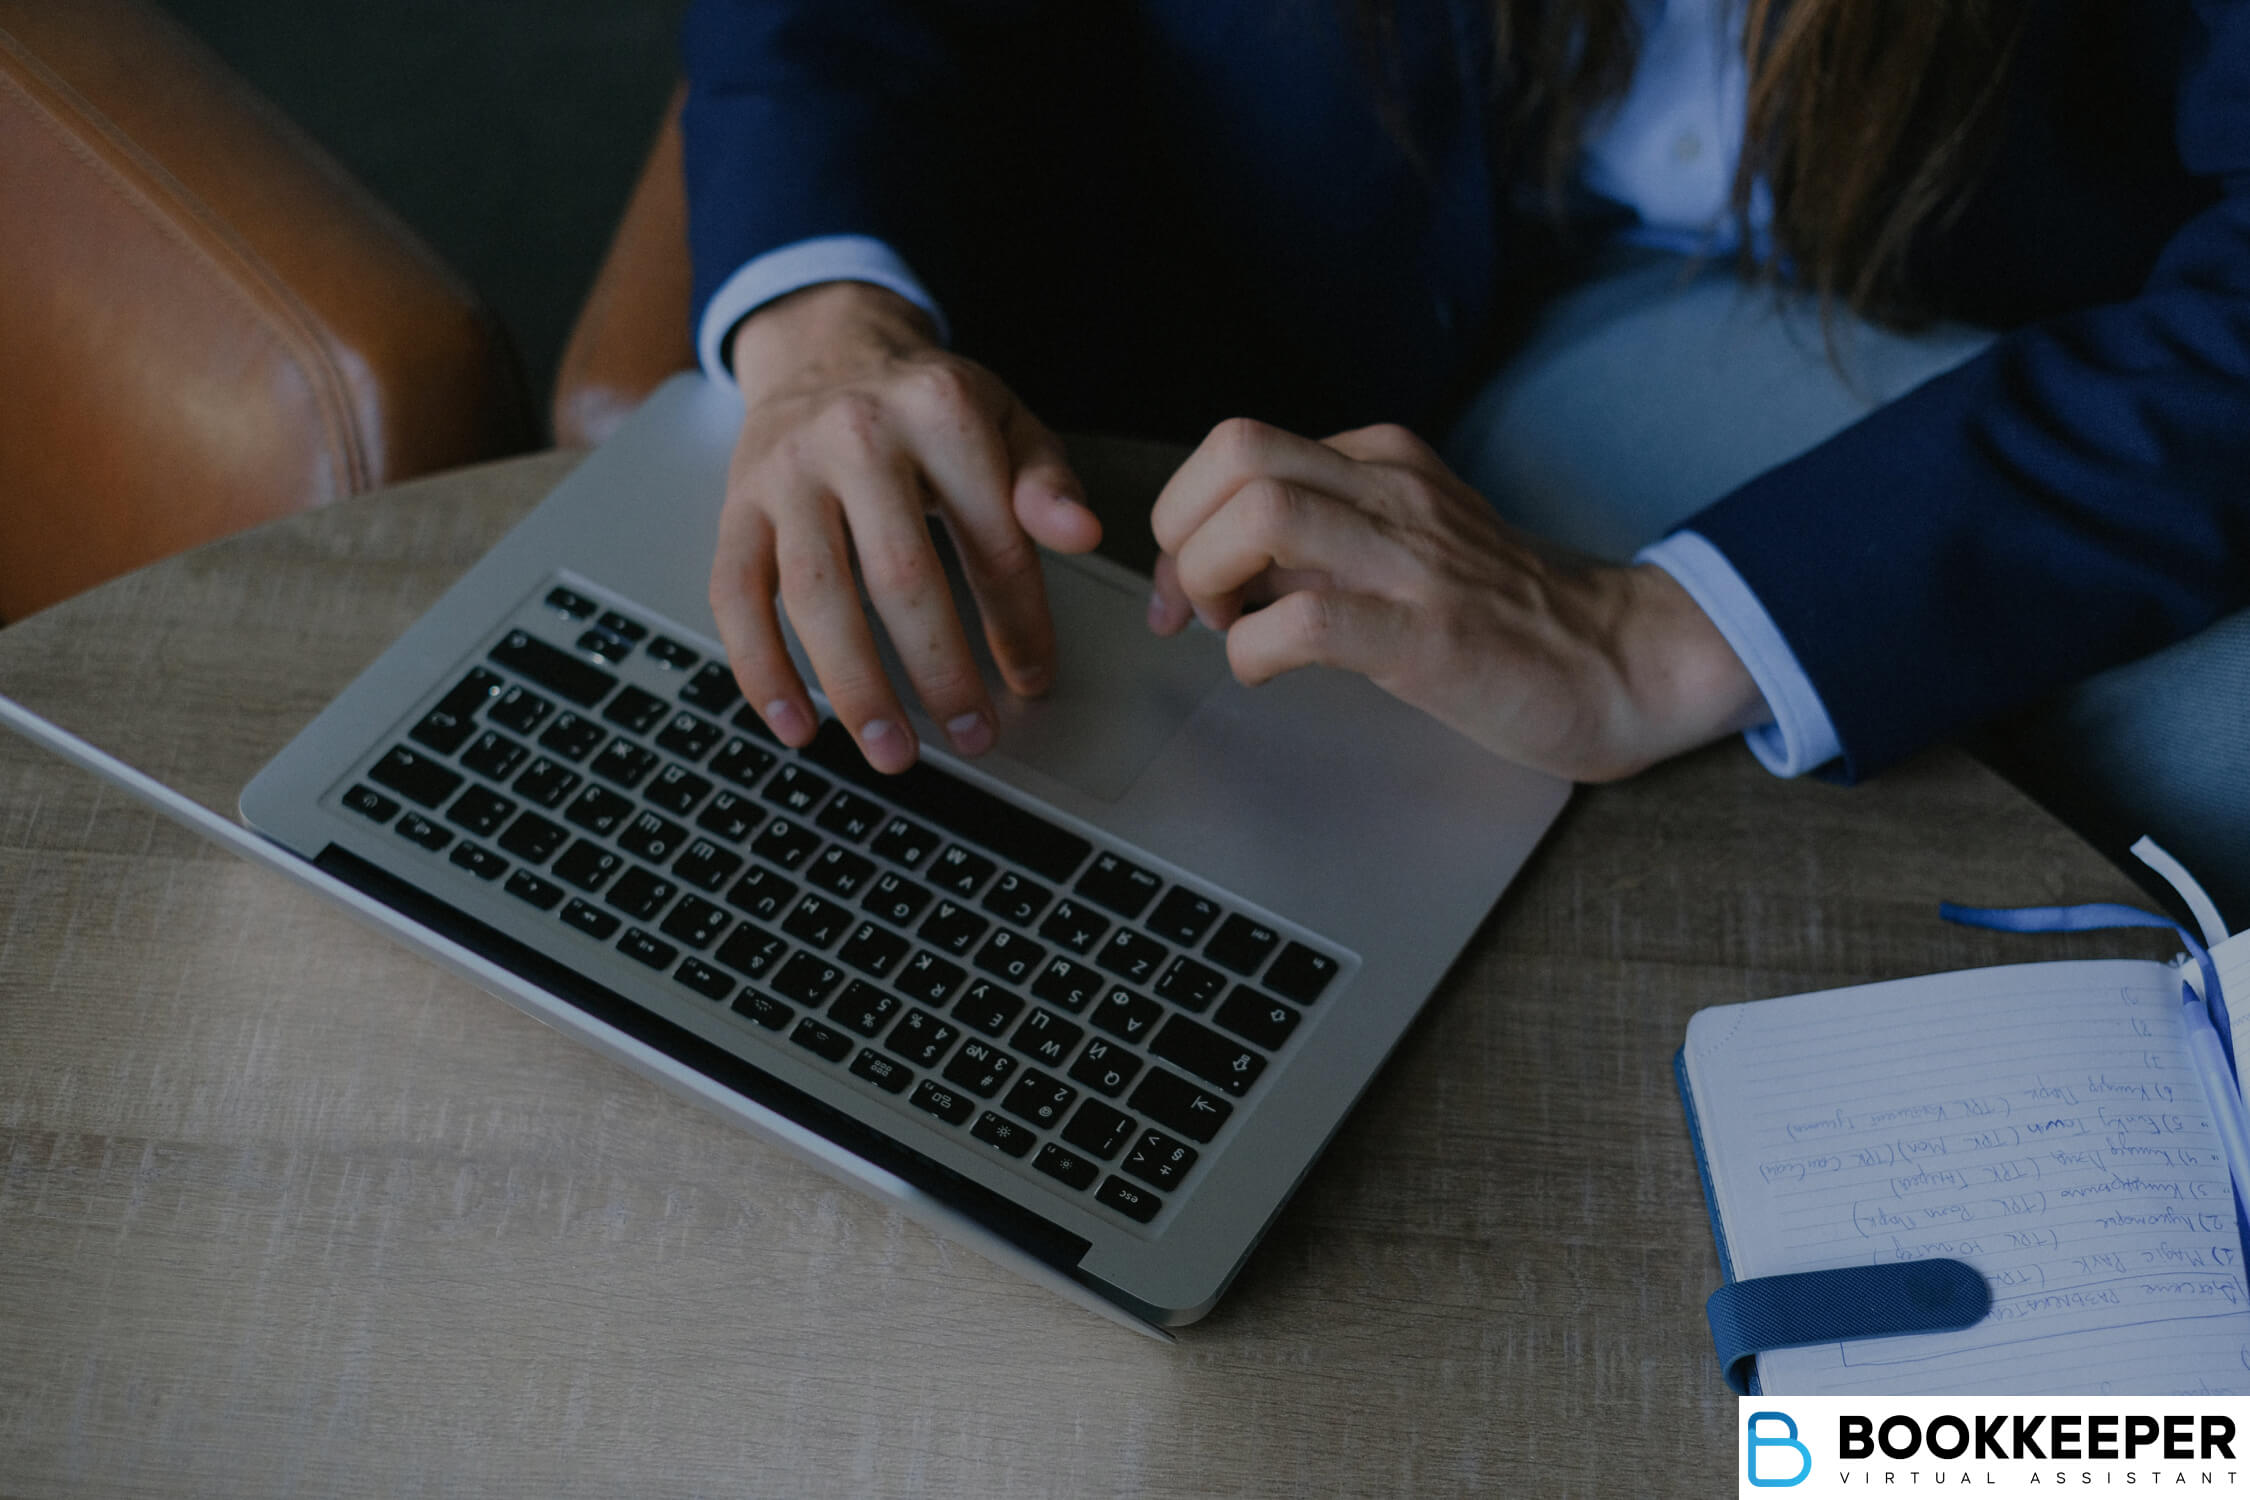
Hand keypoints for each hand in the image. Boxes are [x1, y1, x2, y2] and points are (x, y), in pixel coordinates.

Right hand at [711, 281, 1100, 771]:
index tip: (1034, 679)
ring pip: (815, 595)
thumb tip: (1082, 532)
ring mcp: (786, 473)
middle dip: (942, 671)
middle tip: (972, 735)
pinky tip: (796, 724)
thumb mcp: (1005, 421)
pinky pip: (736, 597)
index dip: (1019, 621)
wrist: (824, 345)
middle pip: (901, 576)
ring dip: (854, 687)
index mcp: (938, 413)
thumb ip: (1046, 481)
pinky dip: (762, 669)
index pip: (992, 539)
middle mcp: (855, 436)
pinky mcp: (736, 506)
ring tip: (891, 751)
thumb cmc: (926, 402)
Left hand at [1147, 419, 1767, 780]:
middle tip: (1194, 603)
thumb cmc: (1504, 615)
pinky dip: (1254, 650)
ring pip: (1261, 516)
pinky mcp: (1426, 634)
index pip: (1239, 445)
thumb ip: (1318, 544)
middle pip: (1236, 453)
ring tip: (1229, 628)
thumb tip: (1216, 571)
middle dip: (1183, 532)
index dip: (1184, 512)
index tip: (1185, 586)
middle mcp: (1393, 492)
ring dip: (1210, 579)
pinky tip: (1269, 671)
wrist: (1620, 661)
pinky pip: (1304, 621)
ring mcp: (1411, 559)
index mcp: (1382, 461)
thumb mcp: (1404, 544)